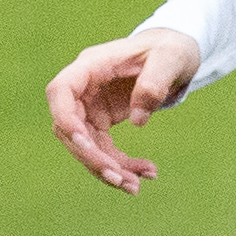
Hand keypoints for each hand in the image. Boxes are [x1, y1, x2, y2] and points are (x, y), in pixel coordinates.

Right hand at [45, 25, 204, 190]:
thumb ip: (155, 81)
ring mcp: (91, 106)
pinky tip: (146, 173)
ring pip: (85, 146)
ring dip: (106, 169)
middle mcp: (85, 87)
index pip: (61, 90)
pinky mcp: (102, 121)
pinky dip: (120, 166)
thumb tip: (138, 120)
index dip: (65, 118)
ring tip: (135, 186)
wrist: (175, 54)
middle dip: (91, 157)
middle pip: (70, 127)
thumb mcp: (172, 58)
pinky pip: (102, 150)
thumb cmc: (170, 49)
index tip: (84, 143)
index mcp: (93, 65)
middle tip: (120, 180)